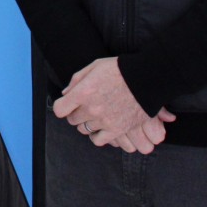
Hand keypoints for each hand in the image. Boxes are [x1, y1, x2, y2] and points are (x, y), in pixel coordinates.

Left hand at [54, 57, 173, 154]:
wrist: (147, 79)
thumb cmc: (119, 69)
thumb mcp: (94, 66)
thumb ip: (77, 80)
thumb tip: (65, 93)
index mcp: (83, 92)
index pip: (60, 109)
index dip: (62, 106)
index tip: (68, 103)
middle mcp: (91, 109)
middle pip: (72, 120)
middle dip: (75, 113)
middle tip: (85, 106)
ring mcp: (104, 121)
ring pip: (84, 129)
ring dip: (87, 123)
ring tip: (96, 115)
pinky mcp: (117, 129)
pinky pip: (98, 140)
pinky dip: (97, 135)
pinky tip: (101, 127)